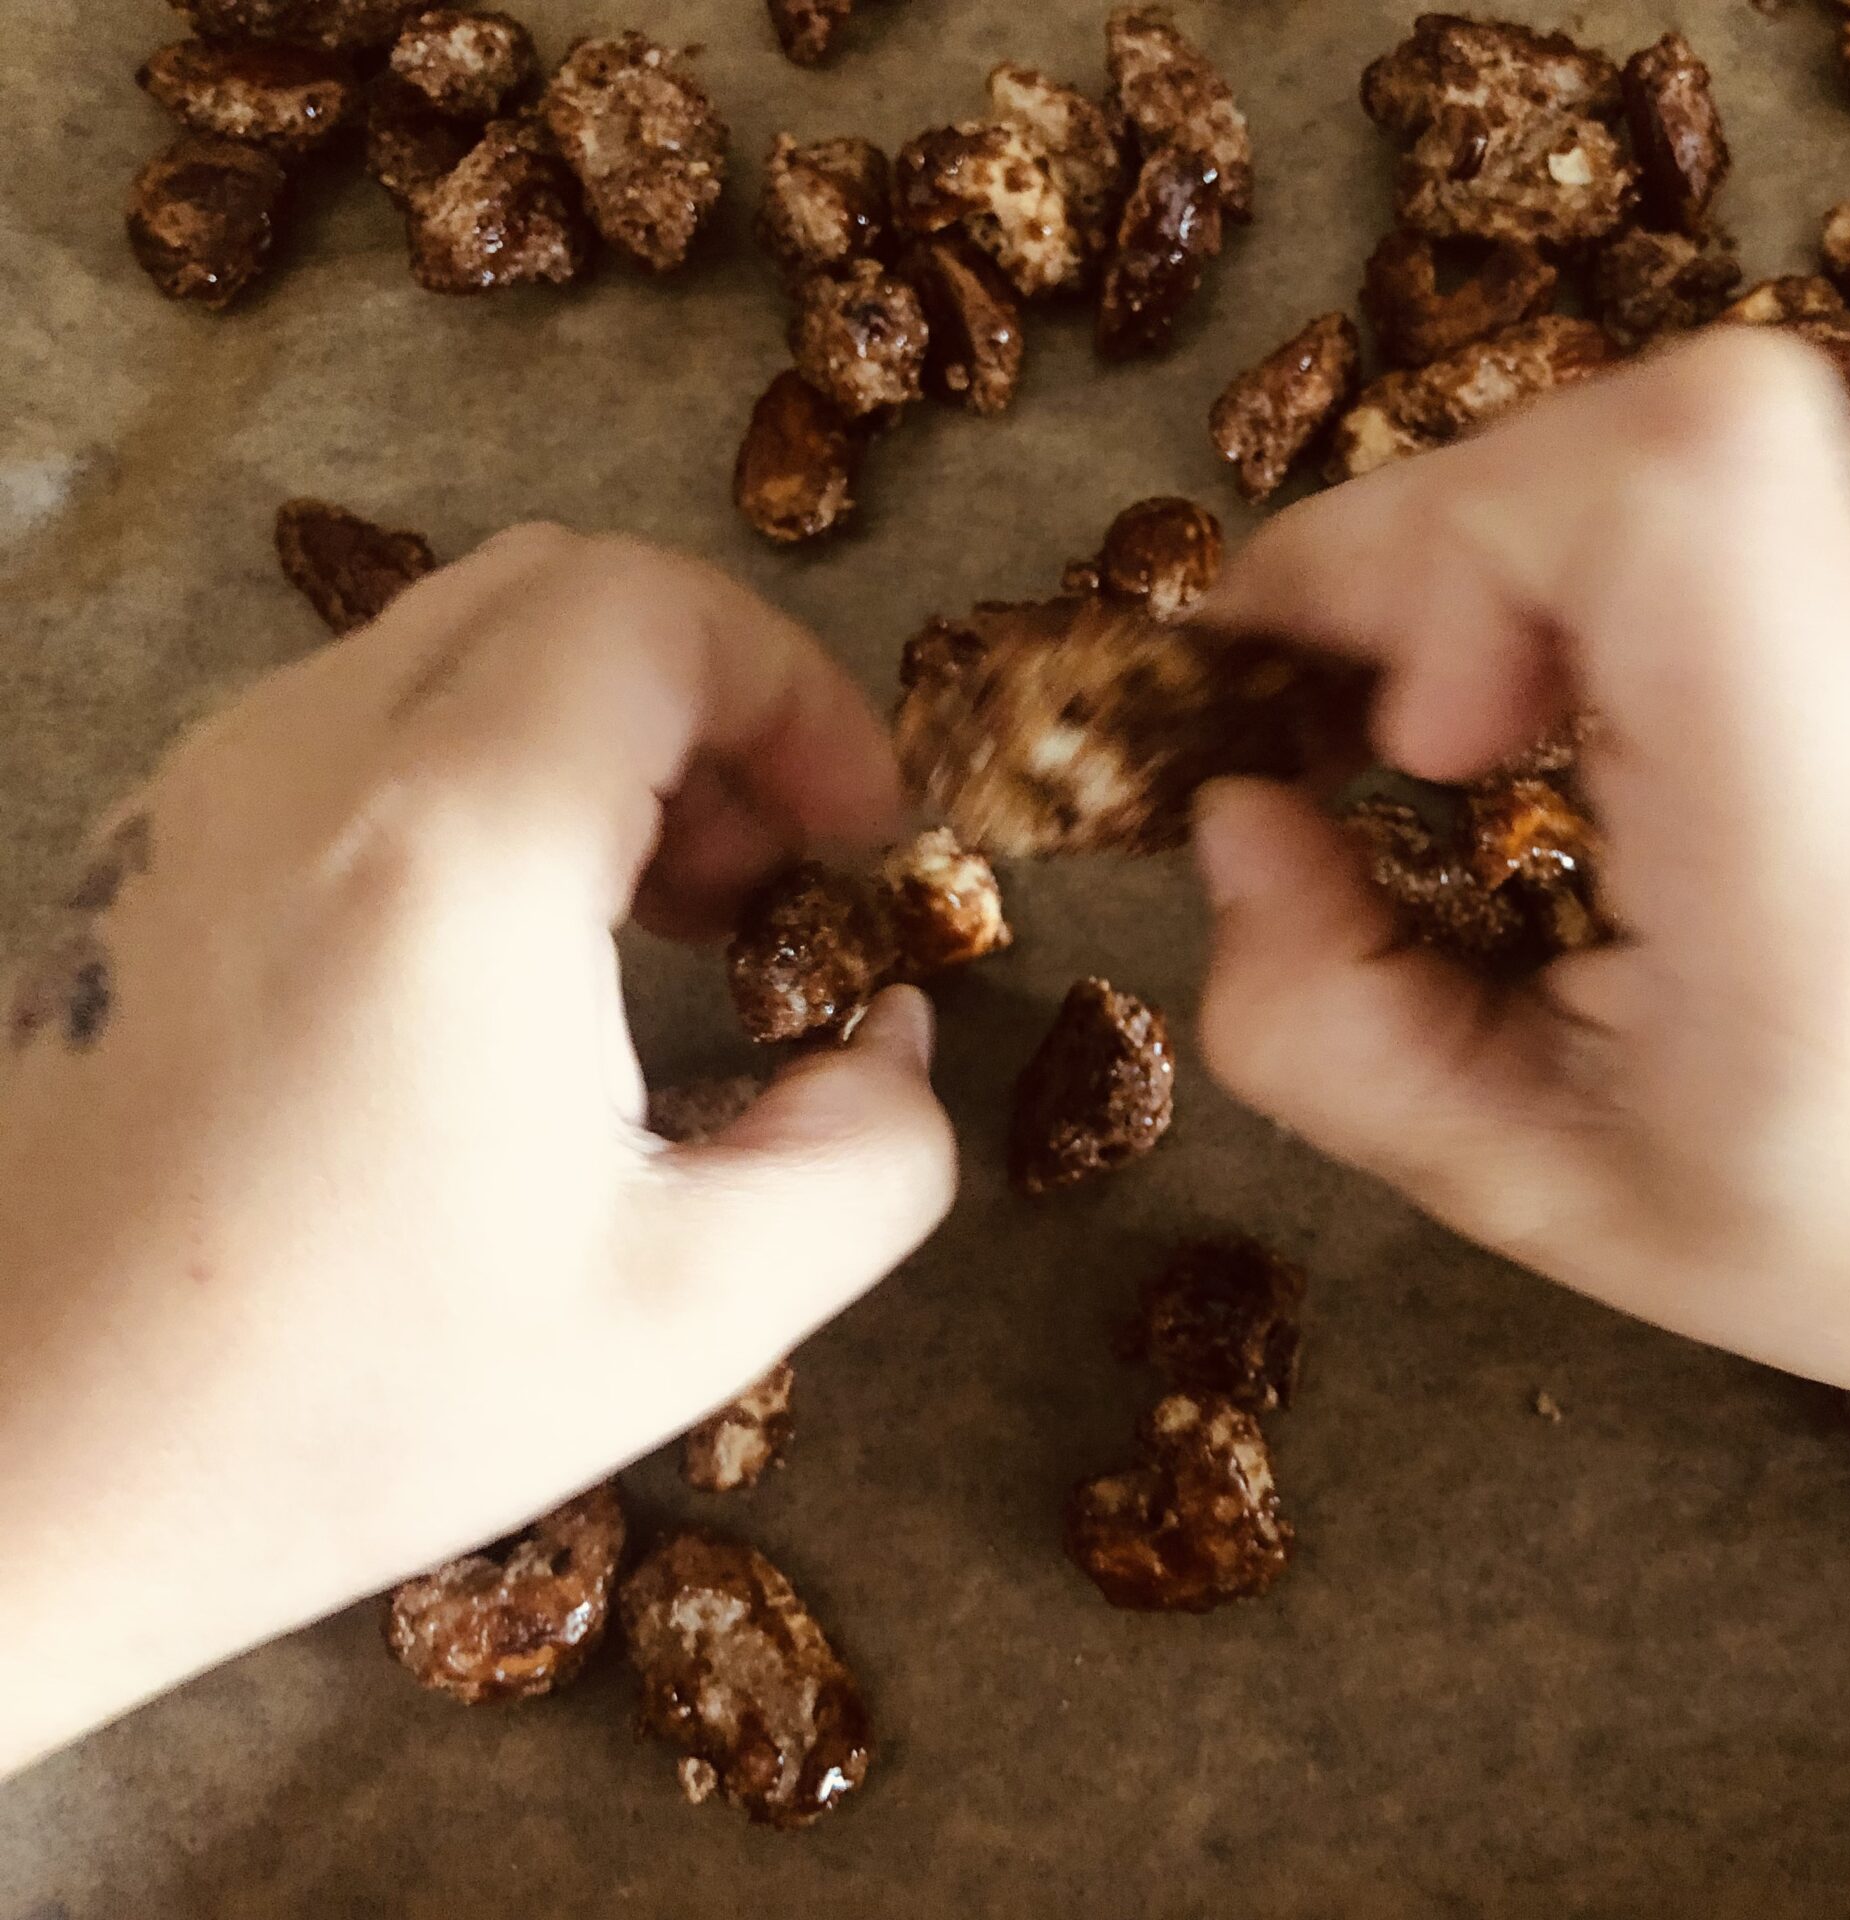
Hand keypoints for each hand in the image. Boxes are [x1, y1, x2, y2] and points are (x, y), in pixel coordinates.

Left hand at [0, 527, 954, 1770]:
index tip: (862, 834)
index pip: (655, 610)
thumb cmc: (349, 1404)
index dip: (801, 691)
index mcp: (456, 846)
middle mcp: (303, 768)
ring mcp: (193, 801)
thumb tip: (895, 1038)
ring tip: (659, 919)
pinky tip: (505, 958)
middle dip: (710, 694)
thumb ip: (874, 1153)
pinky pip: (347, 726)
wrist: (15, 1473)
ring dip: (592, 730)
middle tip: (773, 868)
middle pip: (553, 587)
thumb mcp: (696, 1310)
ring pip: (441, 645)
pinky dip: (476, 771)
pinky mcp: (132, 859)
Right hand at [1191, 330, 1849, 1429]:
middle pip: (1649, 431)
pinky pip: (1751, 510)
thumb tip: (1231, 811)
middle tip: (1405, 746)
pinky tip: (1649, 753)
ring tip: (1511, 754)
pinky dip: (1627, 596)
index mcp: (1828, 864)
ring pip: (1683, 446)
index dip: (1457, 528)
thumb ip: (1325, 1022)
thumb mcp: (1533, 1197)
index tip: (1398, 720)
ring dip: (1526, 574)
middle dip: (1444, 552)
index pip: (1679, 486)